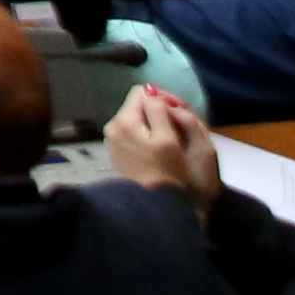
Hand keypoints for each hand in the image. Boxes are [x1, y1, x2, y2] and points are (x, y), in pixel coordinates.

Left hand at [101, 85, 215, 205]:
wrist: (154, 205)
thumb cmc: (166, 172)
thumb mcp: (167, 139)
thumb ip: (157, 110)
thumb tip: (149, 89)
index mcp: (123, 121)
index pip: (141, 92)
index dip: (163, 97)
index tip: (181, 109)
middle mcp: (112, 127)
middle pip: (137, 106)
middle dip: (159, 110)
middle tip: (181, 122)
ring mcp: (113, 141)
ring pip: (136, 120)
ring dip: (154, 123)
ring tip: (174, 135)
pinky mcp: (117, 152)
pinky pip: (133, 134)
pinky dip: (147, 135)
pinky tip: (161, 147)